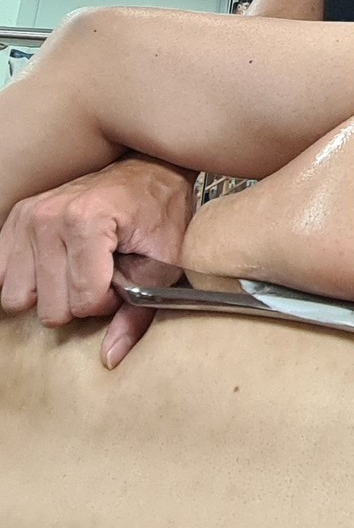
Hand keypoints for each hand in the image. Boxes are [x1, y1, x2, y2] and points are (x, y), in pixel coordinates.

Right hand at [0, 156, 193, 367]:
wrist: (148, 170)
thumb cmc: (160, 213)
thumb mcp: (164, 263)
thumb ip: (139, 313)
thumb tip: (110, 358)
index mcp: (86, 221)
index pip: (83, 301)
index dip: (108, 302)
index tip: (123, 279)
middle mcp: (48, 216)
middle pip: (49, 307)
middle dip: (80, 301)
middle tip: (103, 275)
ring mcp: (27, 216)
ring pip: (18, 299)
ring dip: (51, 294)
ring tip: (78, 270)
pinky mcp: (15, 219)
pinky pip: (2, 277)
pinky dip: (28, 281)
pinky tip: (55, 267)